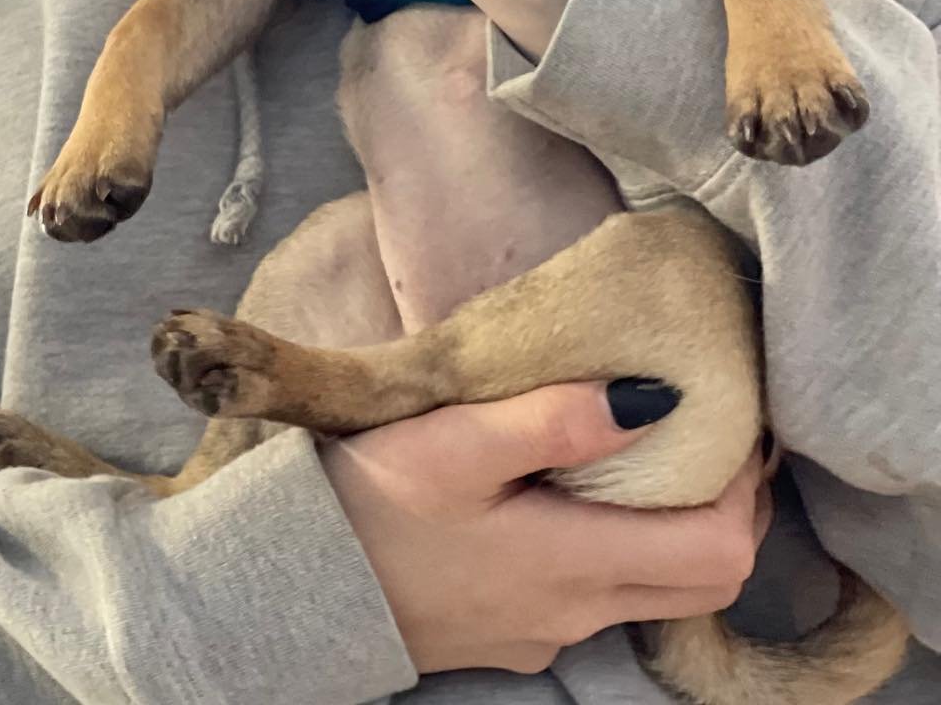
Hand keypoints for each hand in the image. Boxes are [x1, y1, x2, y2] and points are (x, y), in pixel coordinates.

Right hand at [321, 381, 772, 677]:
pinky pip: (595, 598)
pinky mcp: (512, 637)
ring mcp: (544, 635)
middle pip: (705, 582)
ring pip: (652, 591)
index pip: (719, 552)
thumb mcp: (454, 440)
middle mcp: (574, 613)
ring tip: (645, 451)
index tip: (731, 425)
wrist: (292, 580)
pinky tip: (569, 496)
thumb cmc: (369, 500)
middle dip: (729, 510)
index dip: (744, 490)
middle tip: (712, 435)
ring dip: (672, 529)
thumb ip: (555, 419)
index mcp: (571, 562)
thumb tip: (654, 398)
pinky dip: (614, 548)